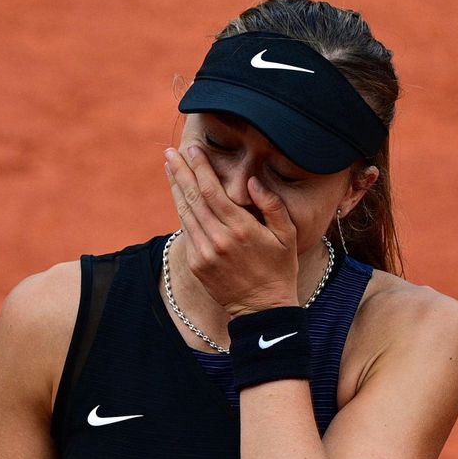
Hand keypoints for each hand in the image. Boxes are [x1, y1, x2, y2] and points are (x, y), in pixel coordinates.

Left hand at [164, 145, 299, 316]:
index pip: (211, 190)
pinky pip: (186, 231)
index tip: (192, 149)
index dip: (199, 168)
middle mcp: (218, 239)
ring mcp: (203, 253)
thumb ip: (272, 205)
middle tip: (170, 152)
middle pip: (192, 197)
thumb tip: (252, 181)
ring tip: (169, 167)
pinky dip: (181, 210)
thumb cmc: (280, 268)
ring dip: (175, 188)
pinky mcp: (196, 264)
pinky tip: (179, 196)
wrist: (263, 309)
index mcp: (241, 229)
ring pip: (184, 213)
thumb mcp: (288, 236)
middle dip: (180, 171)